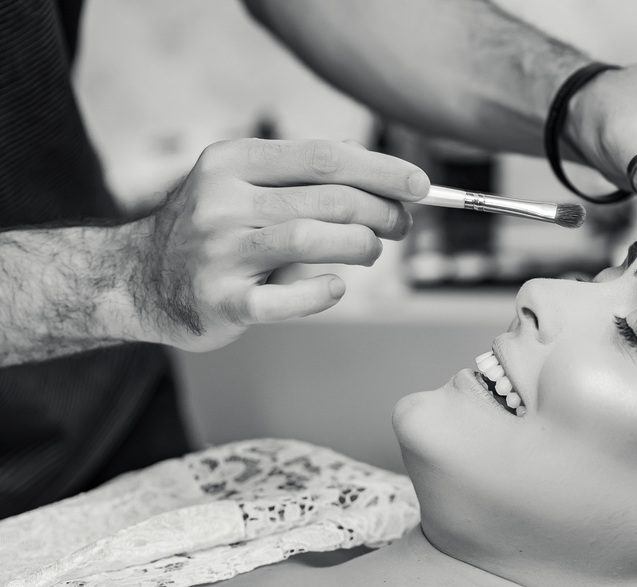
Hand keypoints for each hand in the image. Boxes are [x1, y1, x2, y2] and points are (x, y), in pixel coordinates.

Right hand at [124, 138, 428, 350]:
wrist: (137, 281)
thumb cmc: (212, 230)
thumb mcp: (243, 185)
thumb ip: (302, 175)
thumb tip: (381, 172)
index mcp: (232, 162)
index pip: (324, 156)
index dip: (381, 171)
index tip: (420, 186)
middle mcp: (221, 200)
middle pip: (327, 198)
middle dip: (382, 213)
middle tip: (401, 226)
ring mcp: (218, 251)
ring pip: (311, 238)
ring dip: (360, 246)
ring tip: (372, 252)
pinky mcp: (220, 301)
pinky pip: (285, 299)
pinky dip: (322, 292)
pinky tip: (336, 287)